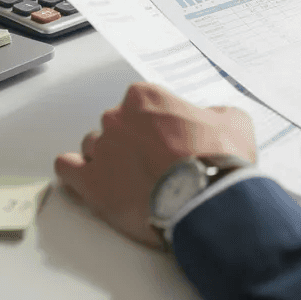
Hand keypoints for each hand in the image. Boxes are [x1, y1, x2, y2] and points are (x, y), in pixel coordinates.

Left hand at [54, 82, 256, 248]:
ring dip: (106, 159)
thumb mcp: (234, 122)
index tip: (166, 140)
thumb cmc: (217, 161)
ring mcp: (101, 150)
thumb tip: (212, 118)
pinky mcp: (90, 183)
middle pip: (114, 125)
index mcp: (145, 98)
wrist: (207, 201)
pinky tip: (89, 182)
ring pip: (92, 147)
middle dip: (131, 142)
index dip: (154, 123)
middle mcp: (117, 118)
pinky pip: (66, 169)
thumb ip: (214, 114)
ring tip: (129, 180)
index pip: (139, 104)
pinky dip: (75, 173)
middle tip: (152, 164)